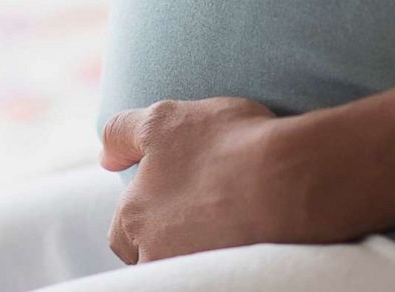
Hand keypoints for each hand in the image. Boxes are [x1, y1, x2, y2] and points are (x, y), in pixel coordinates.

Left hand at [99, 98, 335, 263]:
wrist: (289, 180)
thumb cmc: (228, 145)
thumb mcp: (165, 120)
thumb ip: (124, 133)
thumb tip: (105, 156)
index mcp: (133, 221)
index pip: (123, 233)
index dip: (147, 215)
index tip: (178, 198)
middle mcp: (154, 256)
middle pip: (151, 257)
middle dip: (169, 239)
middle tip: (205, 211)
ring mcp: (192, 273)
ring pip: (184, 267)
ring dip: (199, 249)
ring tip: (232, 224)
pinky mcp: (227, 283)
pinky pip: (219, 277)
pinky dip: (229, 260)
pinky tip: (249, 238)